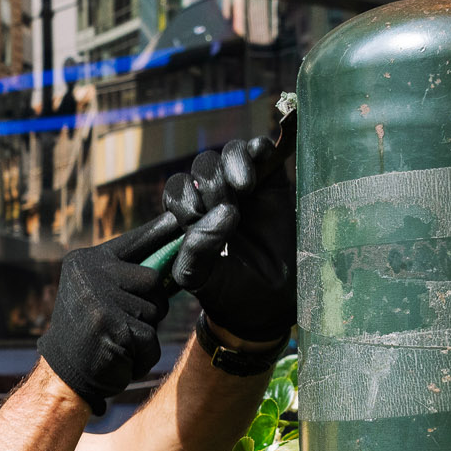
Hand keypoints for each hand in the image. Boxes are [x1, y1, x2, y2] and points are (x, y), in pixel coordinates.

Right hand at [38, 219, 171, 414]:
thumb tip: (173, 257)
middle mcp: (90, 272)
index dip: (159, 233)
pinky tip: (121, 357)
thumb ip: (125, 275)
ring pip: (155, 310)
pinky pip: (150, 338)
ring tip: (117, 341)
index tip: (179, 219)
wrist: (64, 375)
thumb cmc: (91, 334)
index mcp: (86, 260)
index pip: (133, 241)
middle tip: (123, 324)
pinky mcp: (110, 324)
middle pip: (154, 279)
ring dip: (145, 333)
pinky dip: (143, 355)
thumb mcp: (100, 294)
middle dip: (151, 305)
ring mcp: (99, 297)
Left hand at [164, 136, 294, 344]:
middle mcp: (215, 197)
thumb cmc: (231, 291)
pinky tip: (262, 156)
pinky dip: (258, 147)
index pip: (177, 189)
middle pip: (202, 167)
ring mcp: (244, 187)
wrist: (272, 303)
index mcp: (190, 215)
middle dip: (211, 185)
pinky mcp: (272, 180)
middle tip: (230, 212)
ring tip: (244, 187)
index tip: (200, 221)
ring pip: (228, 154)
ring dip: (231, 165)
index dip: (185, 201)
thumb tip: (222, 211)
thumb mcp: (201, 279)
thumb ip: (195, 251)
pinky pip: (260, 150)